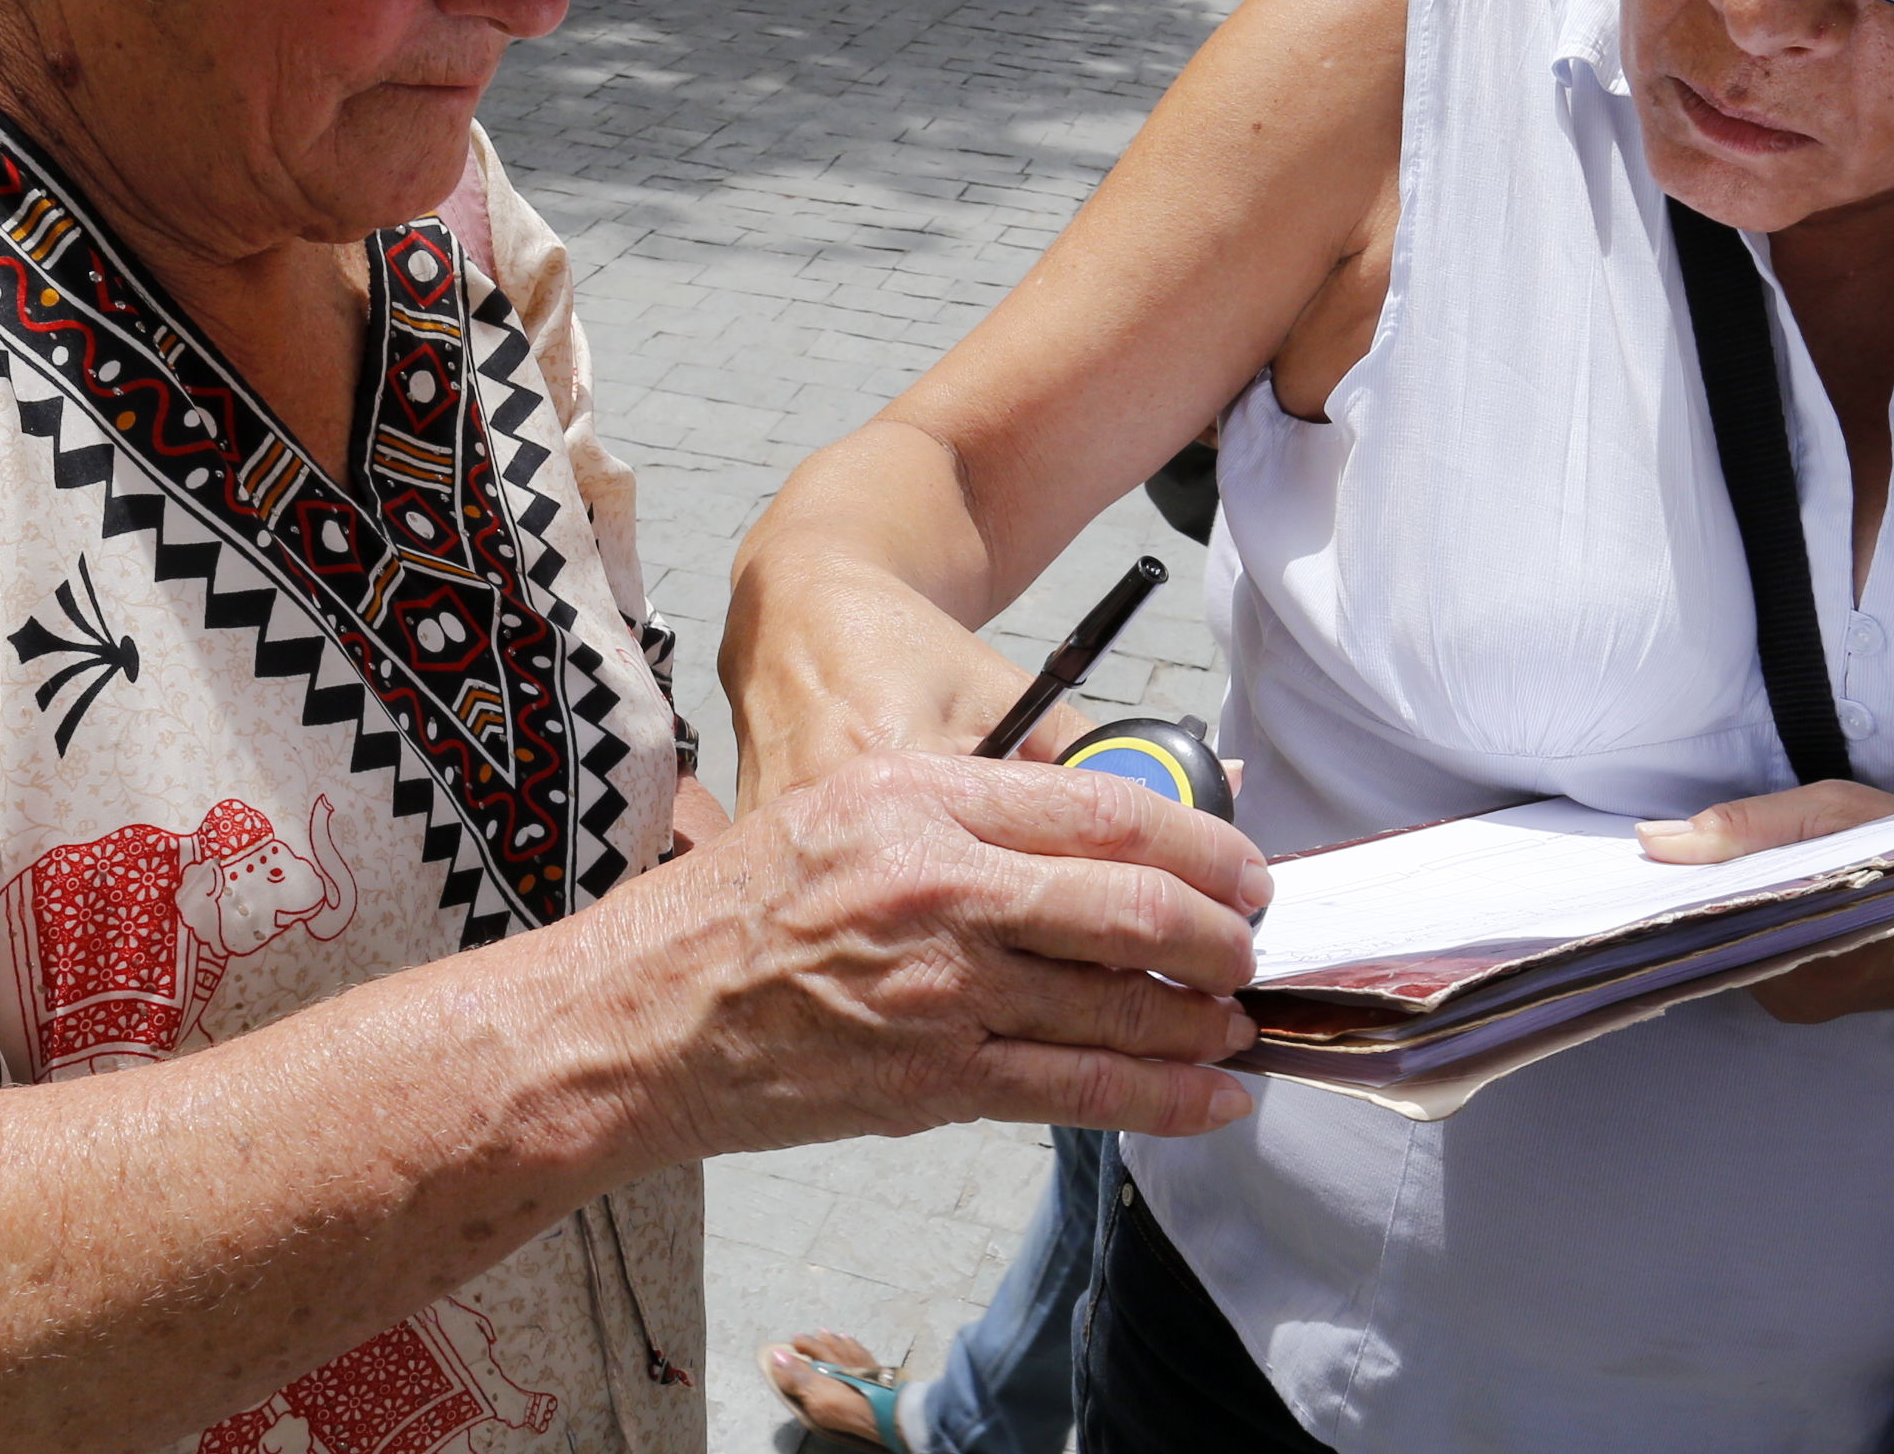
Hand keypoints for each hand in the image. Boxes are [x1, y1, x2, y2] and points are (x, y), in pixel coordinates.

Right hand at [582, 751, 1267, 1160]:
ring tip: (1240, 1020)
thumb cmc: (739, 909)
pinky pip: (1078, 1090)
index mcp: (920, 796)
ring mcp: (939, 989)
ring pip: (1119, 1006)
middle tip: (1254, 943)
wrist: (639, 1017)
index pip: (1102, 810)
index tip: (1242, 865)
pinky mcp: (932, 1080)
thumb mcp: (847, 807)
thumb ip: (970, 809)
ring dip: (1204, 1019)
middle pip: (1133, 906)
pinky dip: (1163, 1098)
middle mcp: (938, 884)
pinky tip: (1211, 1097)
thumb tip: (1102, 833)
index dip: (1200, 843)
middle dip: (1222, 933)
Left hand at [1635, 780, 1893, 1022]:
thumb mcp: (1833, 817)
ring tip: (1697, 860)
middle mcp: (1788, 995)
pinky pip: (1751, 953)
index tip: (1626, 857)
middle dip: (1684, 892)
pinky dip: (1743, 918)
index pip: (1695, 924)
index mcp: (1794, 956)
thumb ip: (1742, 829)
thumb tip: (1654, 840)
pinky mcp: (1803, 999)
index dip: (1661, 886)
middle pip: (1706, 937)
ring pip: (1727, 945)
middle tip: (1652, 847)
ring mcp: (1796, 1004)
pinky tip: (1736, 885)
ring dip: (1714, 904)